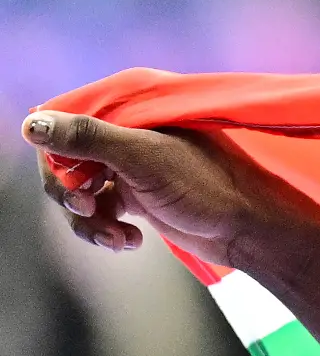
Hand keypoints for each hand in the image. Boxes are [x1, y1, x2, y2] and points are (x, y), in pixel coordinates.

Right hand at [21, 111, 307, 271]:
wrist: (251, 231)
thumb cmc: (208, 187)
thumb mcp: (144, 159)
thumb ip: (89, 138)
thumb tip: (31, 124)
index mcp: (131, 113)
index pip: (64, 124)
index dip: (58, 156)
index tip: (76, 184)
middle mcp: (127, 136)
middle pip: (64, 162)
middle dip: (69, 192)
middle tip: (88, 208)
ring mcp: (130, 168)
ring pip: (78, 192)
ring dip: (87, 219)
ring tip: (116, 237)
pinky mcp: (137, 197)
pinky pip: (97, 212)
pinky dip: (104, 229)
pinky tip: (129, 242)